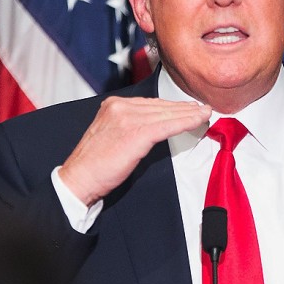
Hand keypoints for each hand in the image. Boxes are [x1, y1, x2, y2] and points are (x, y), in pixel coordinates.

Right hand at [58, 97, 211, 205]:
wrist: (79, 179)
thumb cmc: (94, 165)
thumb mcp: (111, 135)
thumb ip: (130, 126)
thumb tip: (154, 127)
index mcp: (113, 105)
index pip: (150, 103)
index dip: (172, 106)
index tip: (188, 107)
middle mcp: (120, 107)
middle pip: (160, 106)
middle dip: (184, 108)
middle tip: (202, 108)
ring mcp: (128, 118)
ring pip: (166, 114)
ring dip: (189, 114)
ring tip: (205, 114)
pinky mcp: (136, 133)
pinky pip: (167, 125)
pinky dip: (185, 122)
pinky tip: (197, 121)